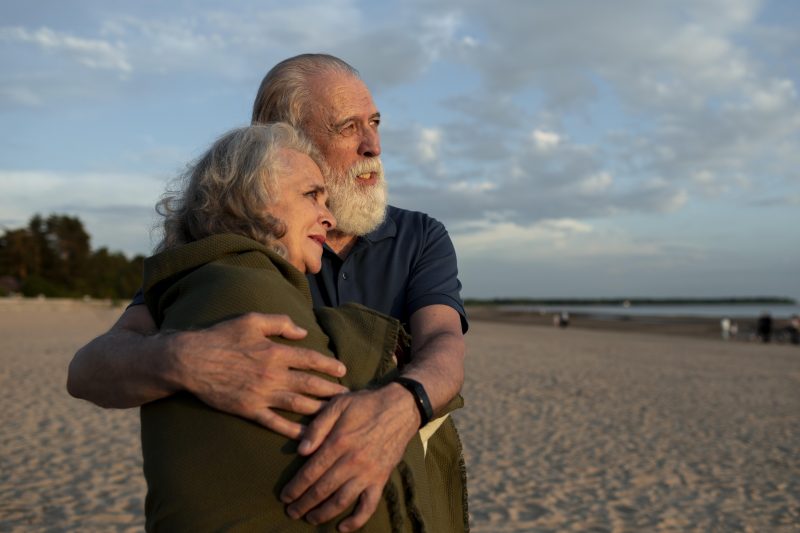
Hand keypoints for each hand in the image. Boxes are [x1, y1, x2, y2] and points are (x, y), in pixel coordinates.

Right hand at [170, 312, 347, 438]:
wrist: (191, 361)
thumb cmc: (221, 336)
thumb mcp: (251, 320)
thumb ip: (280, 322)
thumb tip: (303, 331)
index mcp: (275, 352)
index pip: (310, 359)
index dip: (329, 365)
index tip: (343, 370)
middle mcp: (272, 375)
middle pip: (310, 385)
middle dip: (331, 391)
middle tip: (347, 397)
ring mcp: (261, 395)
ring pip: (298, 405)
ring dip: (319, 410)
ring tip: (335, 415)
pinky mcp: (249, 410)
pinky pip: (275, 423)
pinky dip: (292, 430)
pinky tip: (307, 436)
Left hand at [280, 384, 419, 531]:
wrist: (401, 408)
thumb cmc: (366, 404)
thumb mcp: (338, 404)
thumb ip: (317, 426)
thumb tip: (301, 451)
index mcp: (338, 443)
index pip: (310, 472)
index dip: (295, 487)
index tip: (285, 496)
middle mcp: (351, 462)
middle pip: (322, 490)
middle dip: (303, 504)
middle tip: (291, 511)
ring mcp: (368, 473)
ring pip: (341, 501)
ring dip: (323, 514)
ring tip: (310, 518)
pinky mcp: (381, 479)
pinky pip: (368, 506)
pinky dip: (356, 520)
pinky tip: (342, 527)